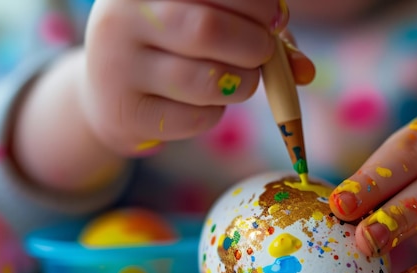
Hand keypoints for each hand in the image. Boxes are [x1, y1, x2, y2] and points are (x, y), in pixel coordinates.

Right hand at [82, 0, 311, 154]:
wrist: (110, 90)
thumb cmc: (171, 45)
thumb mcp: (205, 22)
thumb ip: (257, 33)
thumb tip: (306, 71)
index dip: (256, 3)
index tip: (275, 17)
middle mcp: (120, 18)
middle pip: (208, 30)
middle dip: (254, 46)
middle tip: (263, 53)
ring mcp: (116, 68)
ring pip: (207, 81)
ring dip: (244, 84)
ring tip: (241, 80)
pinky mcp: (125, 114)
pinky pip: (198, 118)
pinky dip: (218, 113)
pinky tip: (206, 102)